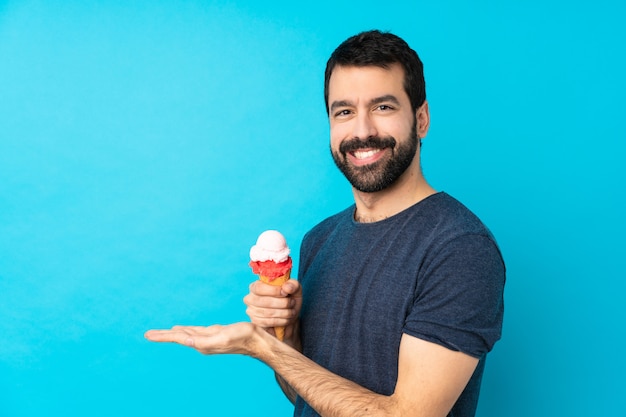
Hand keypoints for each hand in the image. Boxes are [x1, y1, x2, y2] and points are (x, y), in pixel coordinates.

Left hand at [144, 322, 262, 355]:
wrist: (256, 340)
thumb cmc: (241, 337)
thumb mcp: (221, 337)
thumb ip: (203, 340)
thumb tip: (186, 341)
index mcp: (201, 343)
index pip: (178, 338)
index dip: (163, 336)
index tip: (149, 335)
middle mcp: (201, 342)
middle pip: (178, 337)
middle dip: (163, 336)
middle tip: (148, 334)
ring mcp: (207, 338)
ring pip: (185, 334)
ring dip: (172, 333)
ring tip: (161, 332)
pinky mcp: (213, 333)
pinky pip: (194, 331)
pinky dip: (185, 330)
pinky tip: (182, 330)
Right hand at [243, 279, 301, 342]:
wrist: (289, 315)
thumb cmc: (289, 298)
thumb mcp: (294, 288)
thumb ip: (292, 284)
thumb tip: (286, 287)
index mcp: (256, 286)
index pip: (259, 288)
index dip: (273, 291)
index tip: (285, 293)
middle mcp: (250, 298)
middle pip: (264, 301)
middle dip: (282, 303)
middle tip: (292, 303)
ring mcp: (251, 311)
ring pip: (267, 313)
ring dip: (284, 313)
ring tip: (292, 311)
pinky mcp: (256, 322)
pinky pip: (268, 322)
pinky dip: (281, 321)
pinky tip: (287, 319)